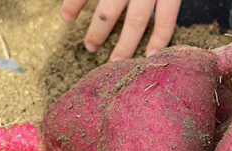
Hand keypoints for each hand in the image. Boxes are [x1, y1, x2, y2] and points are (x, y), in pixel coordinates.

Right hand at [61, 0, 181, 60]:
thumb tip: (163, 24)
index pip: (165, 21)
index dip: (159, 41)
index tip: (151, 59)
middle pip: (136, 22)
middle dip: (125, 46)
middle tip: (115, 64)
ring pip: (108, 11)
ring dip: (98, 31)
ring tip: (90, 47)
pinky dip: (73, 4)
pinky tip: (66, 17)